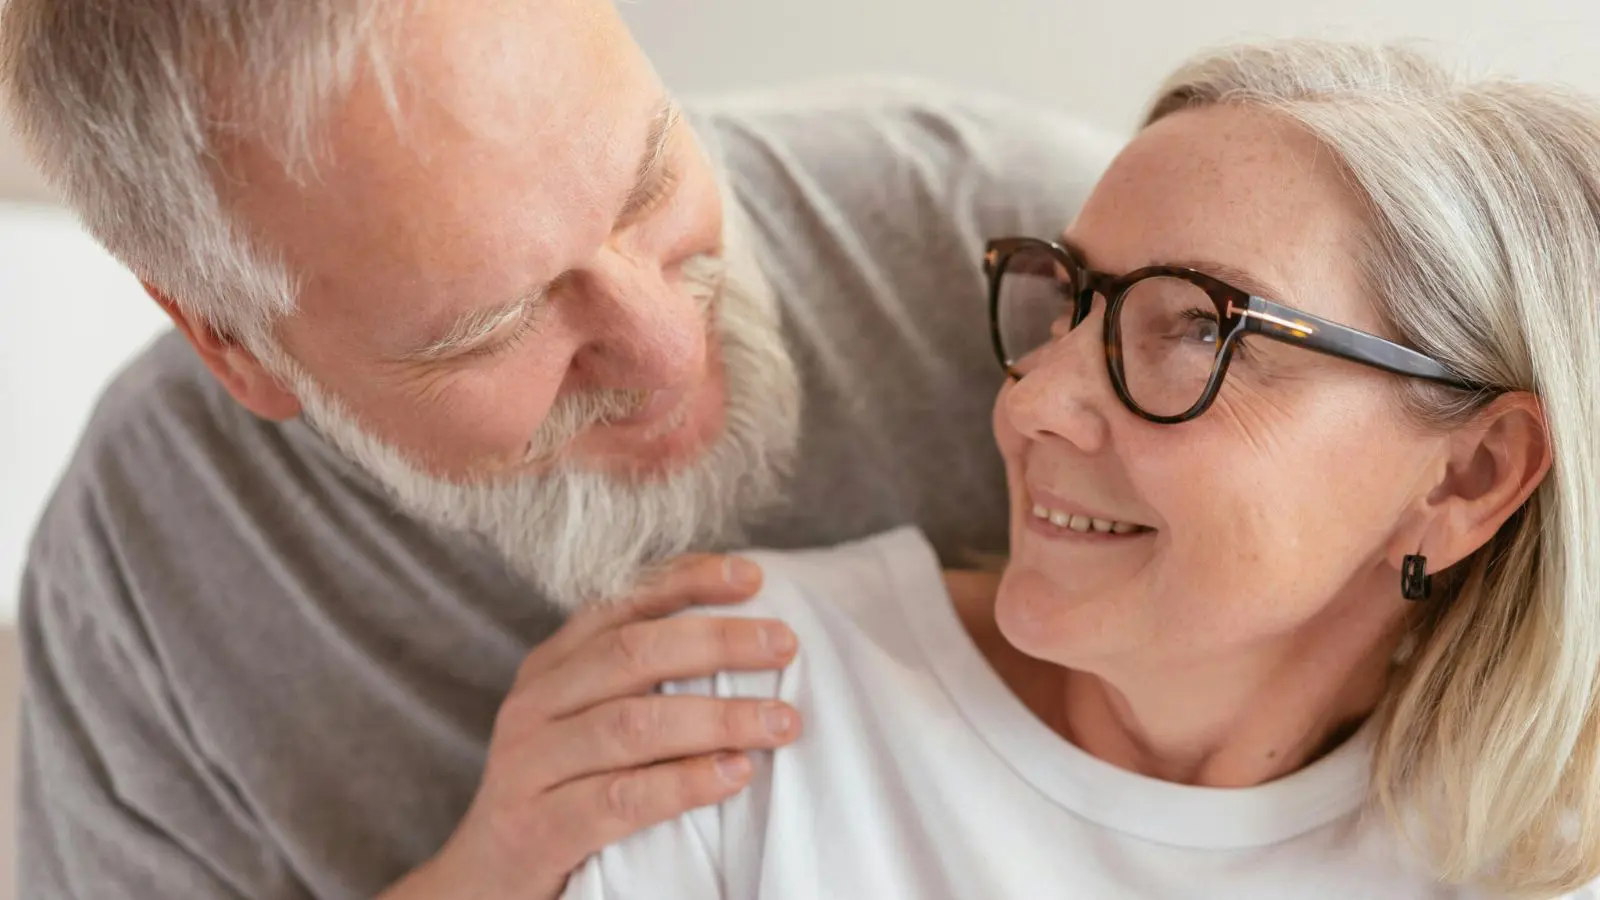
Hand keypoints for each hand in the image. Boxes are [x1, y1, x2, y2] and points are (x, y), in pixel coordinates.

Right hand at [379, 554, 800, 899]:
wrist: (482, 881)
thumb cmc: (559, 791)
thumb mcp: (585, 722)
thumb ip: (640, 682)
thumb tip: (743, 640)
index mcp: (551, 667)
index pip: (621, 603)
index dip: (687, 582)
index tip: (752, 576)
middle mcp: (535, 704)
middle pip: (632, 654)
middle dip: (718, 643)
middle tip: (785, 646)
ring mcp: (529, 766)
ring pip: (632, 724)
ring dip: (718, 719)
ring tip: (780, 721)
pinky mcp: (536, 828)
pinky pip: (621, 798)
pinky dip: (684, 784)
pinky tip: (734, 775)